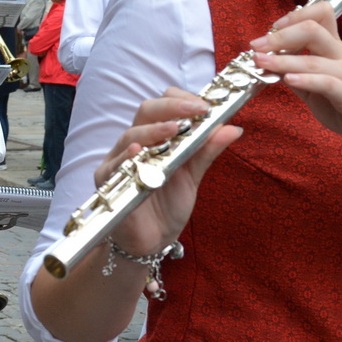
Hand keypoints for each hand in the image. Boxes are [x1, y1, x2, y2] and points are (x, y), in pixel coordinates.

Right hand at [93, 87, 242, 257]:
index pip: (163, 105)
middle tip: (196, 110)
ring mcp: (119, 161)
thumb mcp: (193, 176)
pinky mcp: (108, 181)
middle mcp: (135, 143)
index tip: (206, 105)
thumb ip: (207, 151)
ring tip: (175, 129)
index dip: (182, 100)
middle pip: (146, 112)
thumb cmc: (168, 206)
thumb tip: (233, 128)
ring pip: (131, 135)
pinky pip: (115, 165)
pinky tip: (139, 152)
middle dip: (171, 107)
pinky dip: (127, 156)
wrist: (153, 240)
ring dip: (154, 130)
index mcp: (156, 137)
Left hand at [248, 2, 341, 148]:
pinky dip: (306, 80)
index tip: (271, 30)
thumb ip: (297, 74)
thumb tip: (270, 64)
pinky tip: (287, 80)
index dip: (293, 17)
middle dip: (280, 36)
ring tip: (261, 62)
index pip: (320, 14)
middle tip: (256, 47)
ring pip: (314, 59)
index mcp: (335, 49)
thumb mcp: (316, 88)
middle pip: (312, 30)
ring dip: (283, 60)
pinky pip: (328, 83)